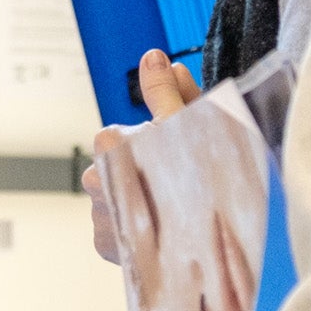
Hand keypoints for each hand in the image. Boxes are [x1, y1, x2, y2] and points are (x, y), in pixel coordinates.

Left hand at [83, 51, 200, 261]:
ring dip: (139, 200)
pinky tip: (161, 229)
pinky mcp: (103, 244)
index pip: (117, 136)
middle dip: (143, 172)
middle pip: (116, 167)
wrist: (217, 252)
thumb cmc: (203, 178)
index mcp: (108, 144)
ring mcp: (97, 215)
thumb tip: (153, 58)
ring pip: (117, 196)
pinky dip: (136, 228)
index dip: (147, 143)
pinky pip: (116, 228)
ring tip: (171, 211)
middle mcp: (93, 181)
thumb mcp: (188, 125)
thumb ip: (164, 91)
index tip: (171, 155)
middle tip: (175, 184)